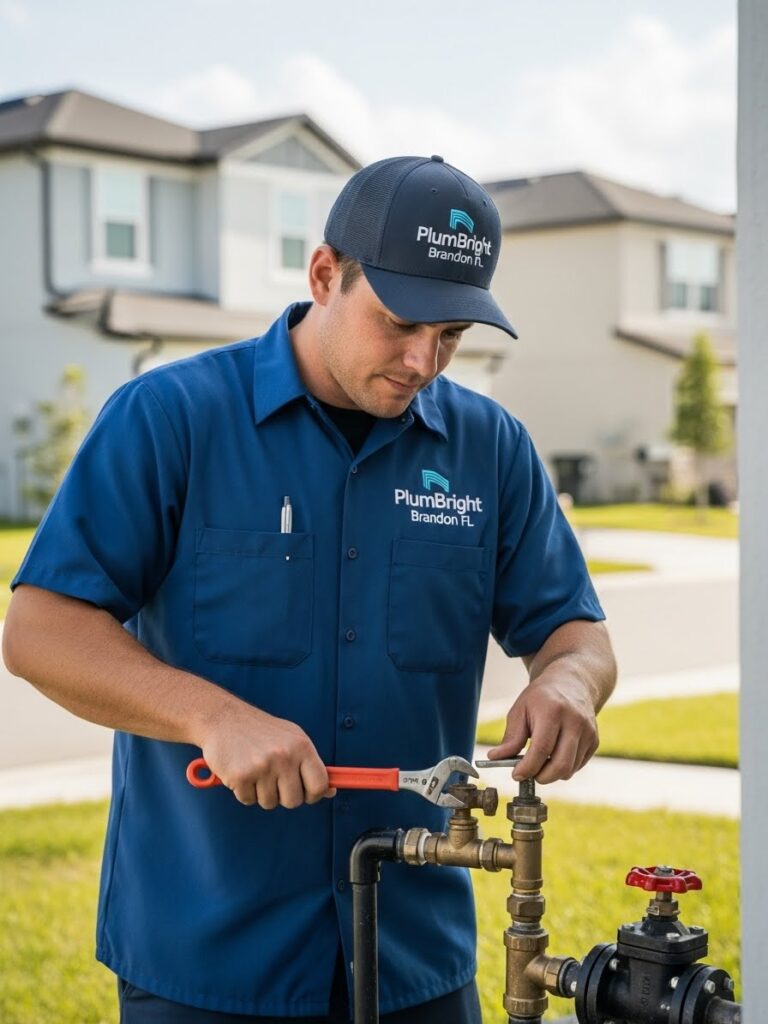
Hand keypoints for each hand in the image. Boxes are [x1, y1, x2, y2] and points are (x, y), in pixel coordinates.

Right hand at [200, 704, 335, 808]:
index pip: (320, 785)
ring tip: (254, 769)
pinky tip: (241, 771)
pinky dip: (244, 791)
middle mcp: (284, 756)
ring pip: (269, 803)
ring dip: (261, 792)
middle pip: (294, 801)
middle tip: (272, 778)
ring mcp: (262, 766)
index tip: (305, 793)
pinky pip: (248, 800)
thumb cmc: (260, 731)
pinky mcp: (241, 776)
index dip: (314, 795)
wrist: (224, 719)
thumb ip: (310, 764)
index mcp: (301, 746)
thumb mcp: (292, 738)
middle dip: (283, 796)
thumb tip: (329, 790)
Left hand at [486, 670, 598, 783]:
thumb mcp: (520, 710)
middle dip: (541, 777)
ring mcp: (588, 731)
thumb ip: (511, 737)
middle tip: (529, 773)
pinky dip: (564, 768)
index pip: (541, 749)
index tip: (516, 775)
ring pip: (570, 769)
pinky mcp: (594, 740)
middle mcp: (574, 721)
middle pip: (560, 764)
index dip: (527, 767)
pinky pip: (578, 766)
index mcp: (552, 711)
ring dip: (552, 774)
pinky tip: (554, 754)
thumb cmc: (541, 697)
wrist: (571, 683)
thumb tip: (495, 758)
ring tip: (540, 761)